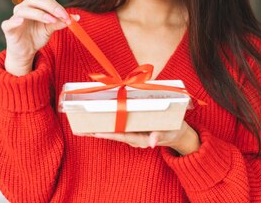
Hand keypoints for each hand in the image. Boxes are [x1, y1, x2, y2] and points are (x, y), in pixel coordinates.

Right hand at [0, 0, 78, 75]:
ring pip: (24, 10)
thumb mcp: (50, 29)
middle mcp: (23, 8)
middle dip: (49, 6)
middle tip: (61, 15)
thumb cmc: (36, 36)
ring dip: (38, 14)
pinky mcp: (8, 28)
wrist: (26, 52)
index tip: (68, 17)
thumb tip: (76, 17)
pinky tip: (21, 21)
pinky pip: (9, 23)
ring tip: (50, 20)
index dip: (58, 7)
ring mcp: (15, 17)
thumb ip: (60, 22)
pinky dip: (14, 21)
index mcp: (34, 6)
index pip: (46, 0)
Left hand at [77, 121, 200, 155]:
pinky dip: (109, 122)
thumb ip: (159, 135)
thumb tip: (151, 142)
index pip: (121, 136)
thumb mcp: (169, 132)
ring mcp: (133, 133)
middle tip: (82, 129)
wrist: (178, 132)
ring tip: (85, 124)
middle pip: (113, 134)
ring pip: (114, 130)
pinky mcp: (133, 128)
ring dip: (100, 127)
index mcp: (140, 138)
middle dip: (98, 132)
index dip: (108, 134)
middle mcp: (134, 137)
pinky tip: (99, 118)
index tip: (95, 133)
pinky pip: (119, 126)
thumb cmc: (173, 130)